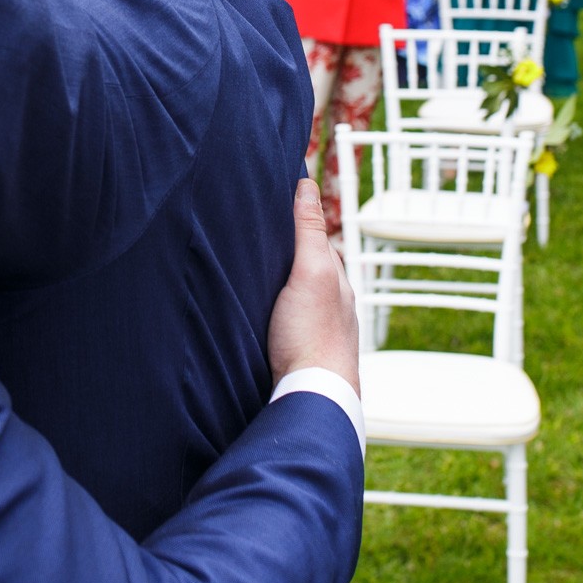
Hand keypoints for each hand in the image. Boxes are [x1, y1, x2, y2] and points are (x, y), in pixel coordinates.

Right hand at [268, 180, 359, 393]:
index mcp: (334, 278)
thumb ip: (309, 232)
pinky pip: (285, 314)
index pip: (315, 236)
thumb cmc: (312, 335)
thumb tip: (306, 185)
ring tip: (248, 263)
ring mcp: (314, 325)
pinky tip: (255, 307)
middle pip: (304, 263)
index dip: (296, 214)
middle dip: (285, 246)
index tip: (272, 193)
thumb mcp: (310, 273)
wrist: (313, 396)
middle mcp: (329, 299)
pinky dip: (272, 302)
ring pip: (294, 291)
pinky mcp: (297, 347)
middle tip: (253, 225)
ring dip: (276, 277)